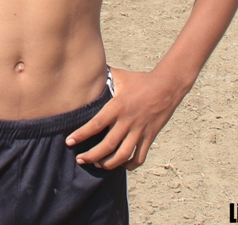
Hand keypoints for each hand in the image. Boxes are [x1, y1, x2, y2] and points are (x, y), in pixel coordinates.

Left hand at [65, 69, 183, 170]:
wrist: (168, 86)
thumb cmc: (141, 80)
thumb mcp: (121, 76)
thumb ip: (105, 76)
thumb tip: (88, 71)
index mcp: (118, 107)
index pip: (96, 124)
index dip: (81, 135)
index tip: (69, 141)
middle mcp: (128, 121)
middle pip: (108, 145)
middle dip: (91, 156)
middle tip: (80, 159)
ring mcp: (140, 131)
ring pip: (123, 155)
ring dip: (108, 164)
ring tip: (97, 165)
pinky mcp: (150, 136)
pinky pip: (140, 156)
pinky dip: (130, 165)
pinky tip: (122, 165)